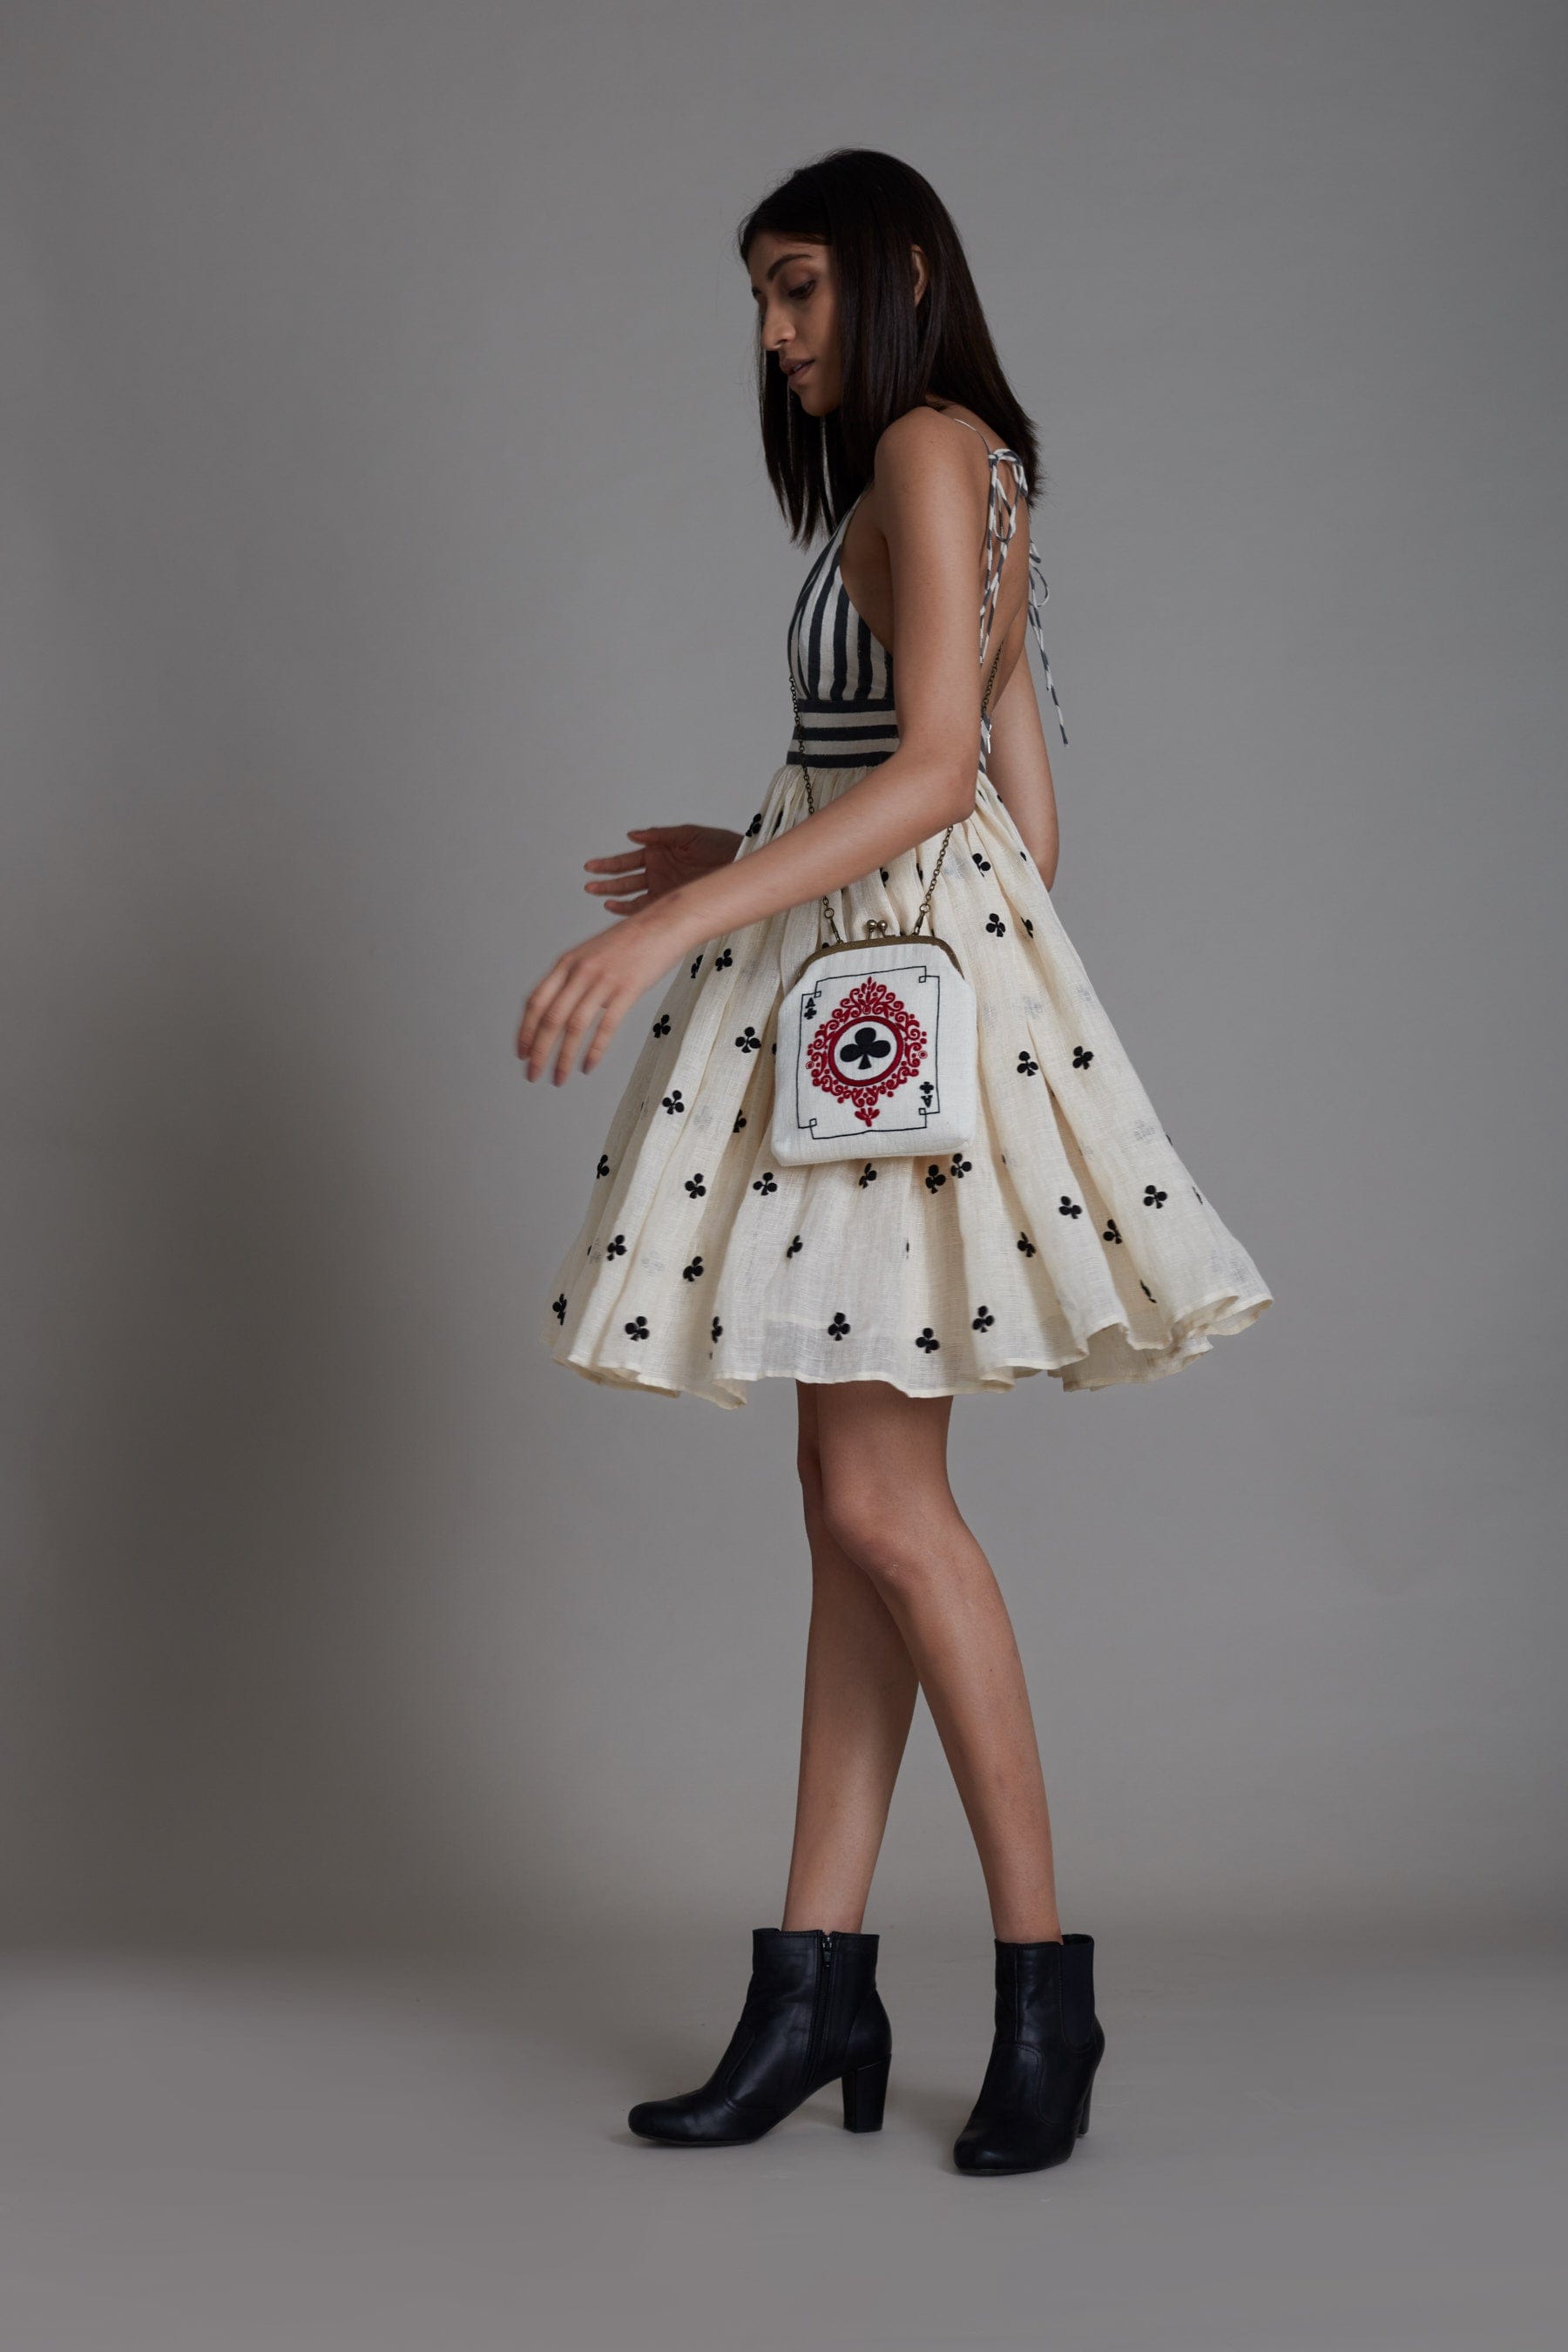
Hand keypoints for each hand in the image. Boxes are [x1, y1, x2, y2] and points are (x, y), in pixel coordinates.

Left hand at [517, 901, 692, 1084]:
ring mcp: (602, 980)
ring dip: (562, 1058)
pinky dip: (594, 1051)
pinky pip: (605, 1027)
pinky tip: (587, 1066)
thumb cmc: (630, 941)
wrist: (664, 923)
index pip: (535, 1001)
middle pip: (550, 1018)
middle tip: (532, 1074)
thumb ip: (573, 977)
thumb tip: (559, 1007)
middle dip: (538, 1051)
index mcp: (566, 962)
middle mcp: (579, 971)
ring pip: (574, 1027)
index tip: (520, 1052)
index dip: (525, 1030)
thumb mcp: (591, 953)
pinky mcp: (626, 990)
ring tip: (559, 1078)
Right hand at [583, 823, 741, 913]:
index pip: (626, 861)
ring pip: (633, 896)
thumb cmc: (721, 845)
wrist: (742, 863)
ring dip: (615, 897)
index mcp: (658, 853)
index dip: (608, 864)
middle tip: (589, 886)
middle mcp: (657, 873)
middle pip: (625, 880)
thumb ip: (659, 835)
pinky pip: (649, 908)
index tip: (591, 867)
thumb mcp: (688, 834)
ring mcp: (664, 889)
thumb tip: (632, 835)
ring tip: (600, 897)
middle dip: (606, 882)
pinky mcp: (674, 902)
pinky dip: (632, 910)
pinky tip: (618, 908)